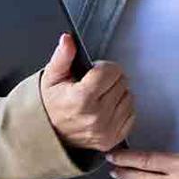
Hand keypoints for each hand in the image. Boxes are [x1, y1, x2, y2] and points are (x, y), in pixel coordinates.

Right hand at [38, 34, 134, 152]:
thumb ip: (62, 56)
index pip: (112, 71)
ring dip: (117, 94)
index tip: (94, 72)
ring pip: (129, 97)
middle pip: (122, 82)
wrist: (47, 134)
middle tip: (94, 86)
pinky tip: (106, 109)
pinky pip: (132, 114)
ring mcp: (106, 130)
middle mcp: (96, 116)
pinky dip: (122, 109)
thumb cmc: (50, 105)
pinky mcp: (113, 139)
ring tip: (99, 98)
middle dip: (110, 79)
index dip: (103, 67)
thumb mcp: (51, 77)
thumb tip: (68, 39)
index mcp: (81, 99)